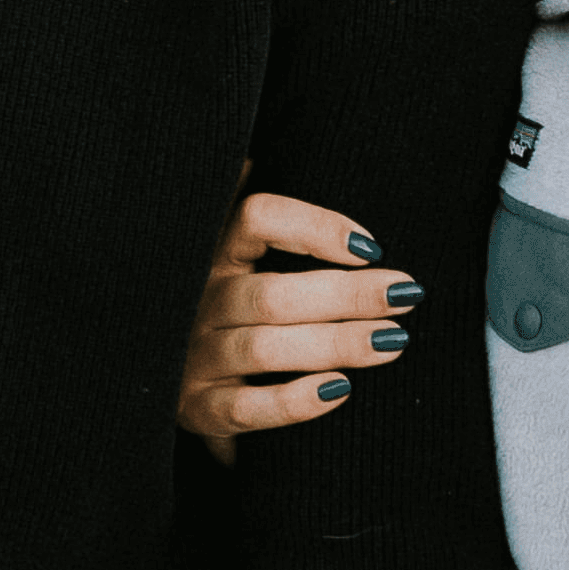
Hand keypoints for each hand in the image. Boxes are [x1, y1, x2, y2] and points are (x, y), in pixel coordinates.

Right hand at [178, 179, 420, 450]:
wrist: (162, 375)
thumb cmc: (225, 307)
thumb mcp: (231, 254)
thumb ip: (257, 216)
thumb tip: (265, 160)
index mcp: (211, 254)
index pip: (256, 219)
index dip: (315, 227)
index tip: (373, 246)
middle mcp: (197, 303)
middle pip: (273, 294)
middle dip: (348, 294)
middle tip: (406, 294)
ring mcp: (194, 359)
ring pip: (265, 349)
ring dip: (336, 344)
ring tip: (393, 340)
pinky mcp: (198, 410)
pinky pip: (246, 410)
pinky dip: (294, 402)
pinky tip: (340, 389)